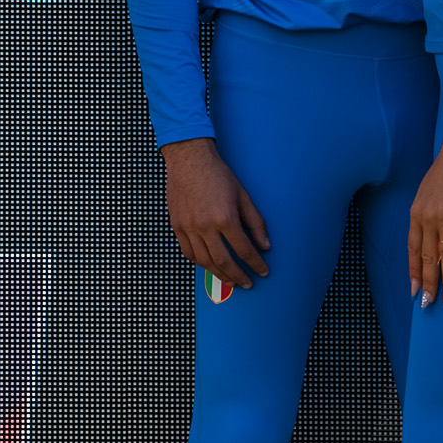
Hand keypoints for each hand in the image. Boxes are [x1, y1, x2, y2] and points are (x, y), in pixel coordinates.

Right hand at [160, 137, 269, 288]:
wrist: (189, 159)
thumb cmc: (217, 174)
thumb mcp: (243, 196)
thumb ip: (255, 223)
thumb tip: (265, 245)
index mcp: (225, 218)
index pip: (244, 250)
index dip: (256, 264)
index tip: (263, 271)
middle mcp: (205, 226)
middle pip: (224, 262)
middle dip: (239, 276)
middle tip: (247, 283)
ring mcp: (189, 227)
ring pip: (204, 261)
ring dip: (219, 274)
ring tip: (230, 280)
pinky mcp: (177, 226)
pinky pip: (188, 253)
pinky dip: (200, 263)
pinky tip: (209, 265)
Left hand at [408, 131, 442, 305]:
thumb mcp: (430, 192)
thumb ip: (429, 213)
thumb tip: (434, 232)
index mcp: (416, 213)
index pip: (412, 249)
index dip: (413, 271)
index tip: (414, 290)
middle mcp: (427, 218)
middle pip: (426, 257)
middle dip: (428, 283)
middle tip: (429, 304)